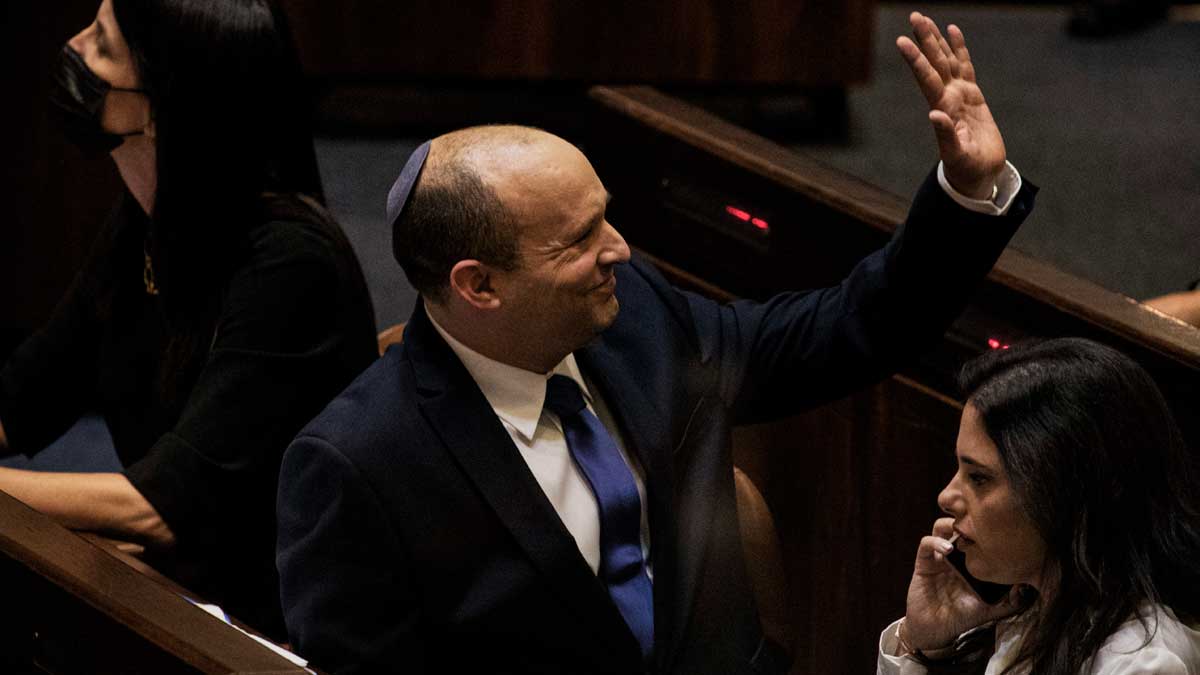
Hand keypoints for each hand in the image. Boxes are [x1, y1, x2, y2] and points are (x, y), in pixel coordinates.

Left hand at [897, 12, 1005, 199]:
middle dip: (924, 40)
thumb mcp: (957, 155)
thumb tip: (934, 115)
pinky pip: (965, 66)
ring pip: (946, 61)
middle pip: (934, 63)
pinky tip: (952, 31)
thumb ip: (946, 136)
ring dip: (936, 41)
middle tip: (914, 16)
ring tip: (924, 19)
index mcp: (943, 110)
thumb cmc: (967, 169)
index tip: (902, 42)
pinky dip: (959, 49)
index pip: (927, 79)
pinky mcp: (972, 96)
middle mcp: (947, 98)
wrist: (978, 174)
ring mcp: (959, 95)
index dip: (916, 61)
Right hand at [902, 517, 1024, 650]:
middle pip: (959, 524)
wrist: (936, 630)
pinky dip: (935, 541)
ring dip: (950, 525)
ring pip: (941, 526)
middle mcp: (955, 554)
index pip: (978, 535)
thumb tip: (1026, 586)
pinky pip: (926, 543)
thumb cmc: (963, 617)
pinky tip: (947, 549)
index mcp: (972, 561)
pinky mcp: (923, 562)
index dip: (986, 528)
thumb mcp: (991, 608)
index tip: (998, 529)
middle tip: (977, 525)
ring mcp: (939, 556)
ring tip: (961, 534)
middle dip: (967, 519)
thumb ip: (1010, 601)